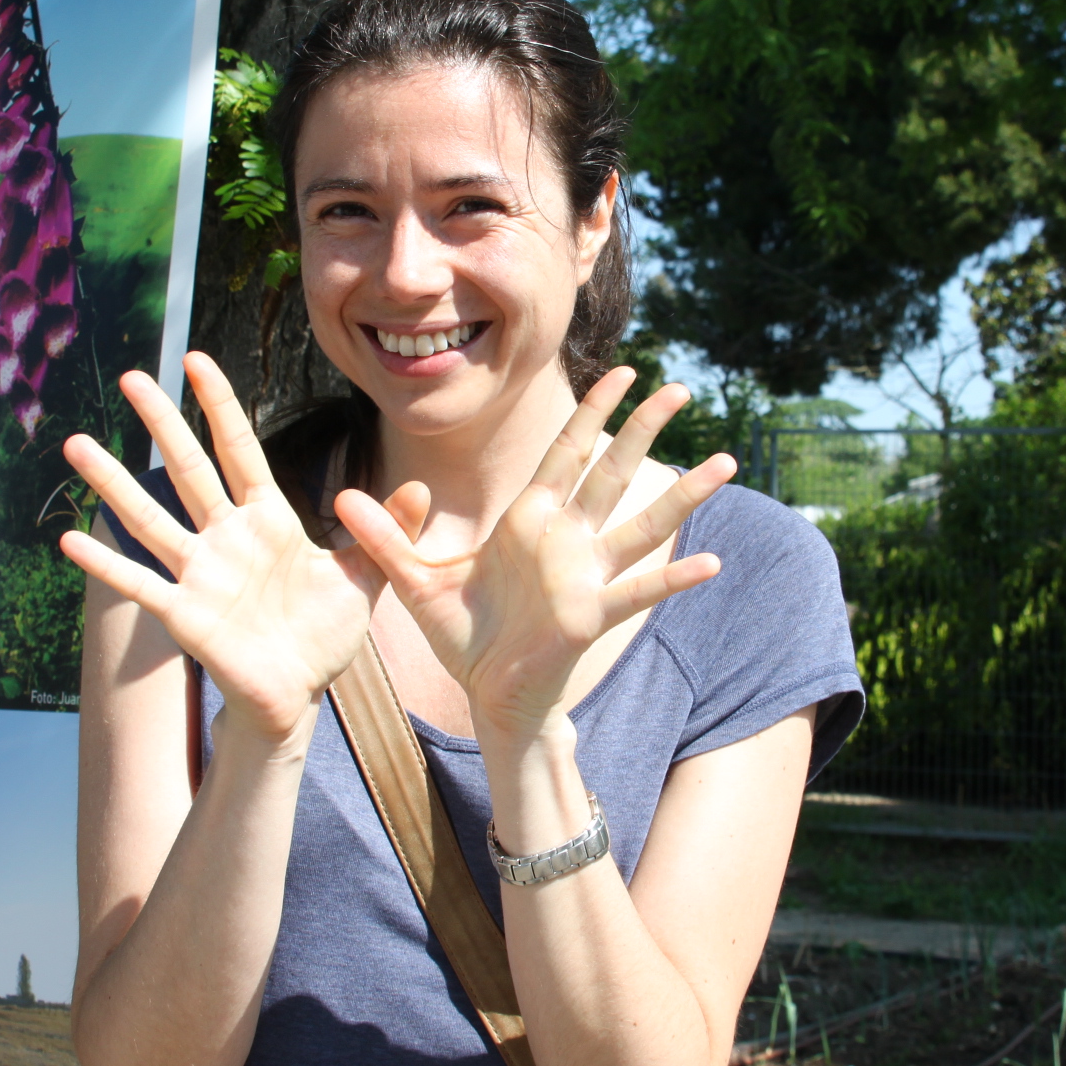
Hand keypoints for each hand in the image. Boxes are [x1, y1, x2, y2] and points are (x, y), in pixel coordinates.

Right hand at [59, 353, 427, 742]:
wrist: (300, 694)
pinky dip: (105, 564)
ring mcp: (200, 574)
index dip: (219, 406)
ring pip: (151, 518)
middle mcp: (227, 538)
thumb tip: (422, 486)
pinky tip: (67, 538)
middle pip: (189, 469)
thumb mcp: (365, 577)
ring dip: (115, 482)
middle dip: (162, 423)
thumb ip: (385, 530)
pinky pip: (139, 583)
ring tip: (76, 444)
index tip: (196, 360)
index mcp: (268, 520)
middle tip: (132, 378)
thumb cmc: (324, 634)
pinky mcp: (184, 615)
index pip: (239, 450)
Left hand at [334, 369, 735, 743]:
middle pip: (612, 471)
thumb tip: (339, 498)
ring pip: (640, 523)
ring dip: (683, 494)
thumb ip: (383, 536)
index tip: (621, 371)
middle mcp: (565, 539)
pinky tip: (711, 563)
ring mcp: (584, 575)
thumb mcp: (413, 579)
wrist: (484, 694)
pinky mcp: (590, 614)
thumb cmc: (463, 635)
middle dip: (644, 429)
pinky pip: (638, 591)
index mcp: (528, 520)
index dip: (593, 412)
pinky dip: (674, 578)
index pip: (567, 452)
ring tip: (727, 462)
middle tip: (680, 388)